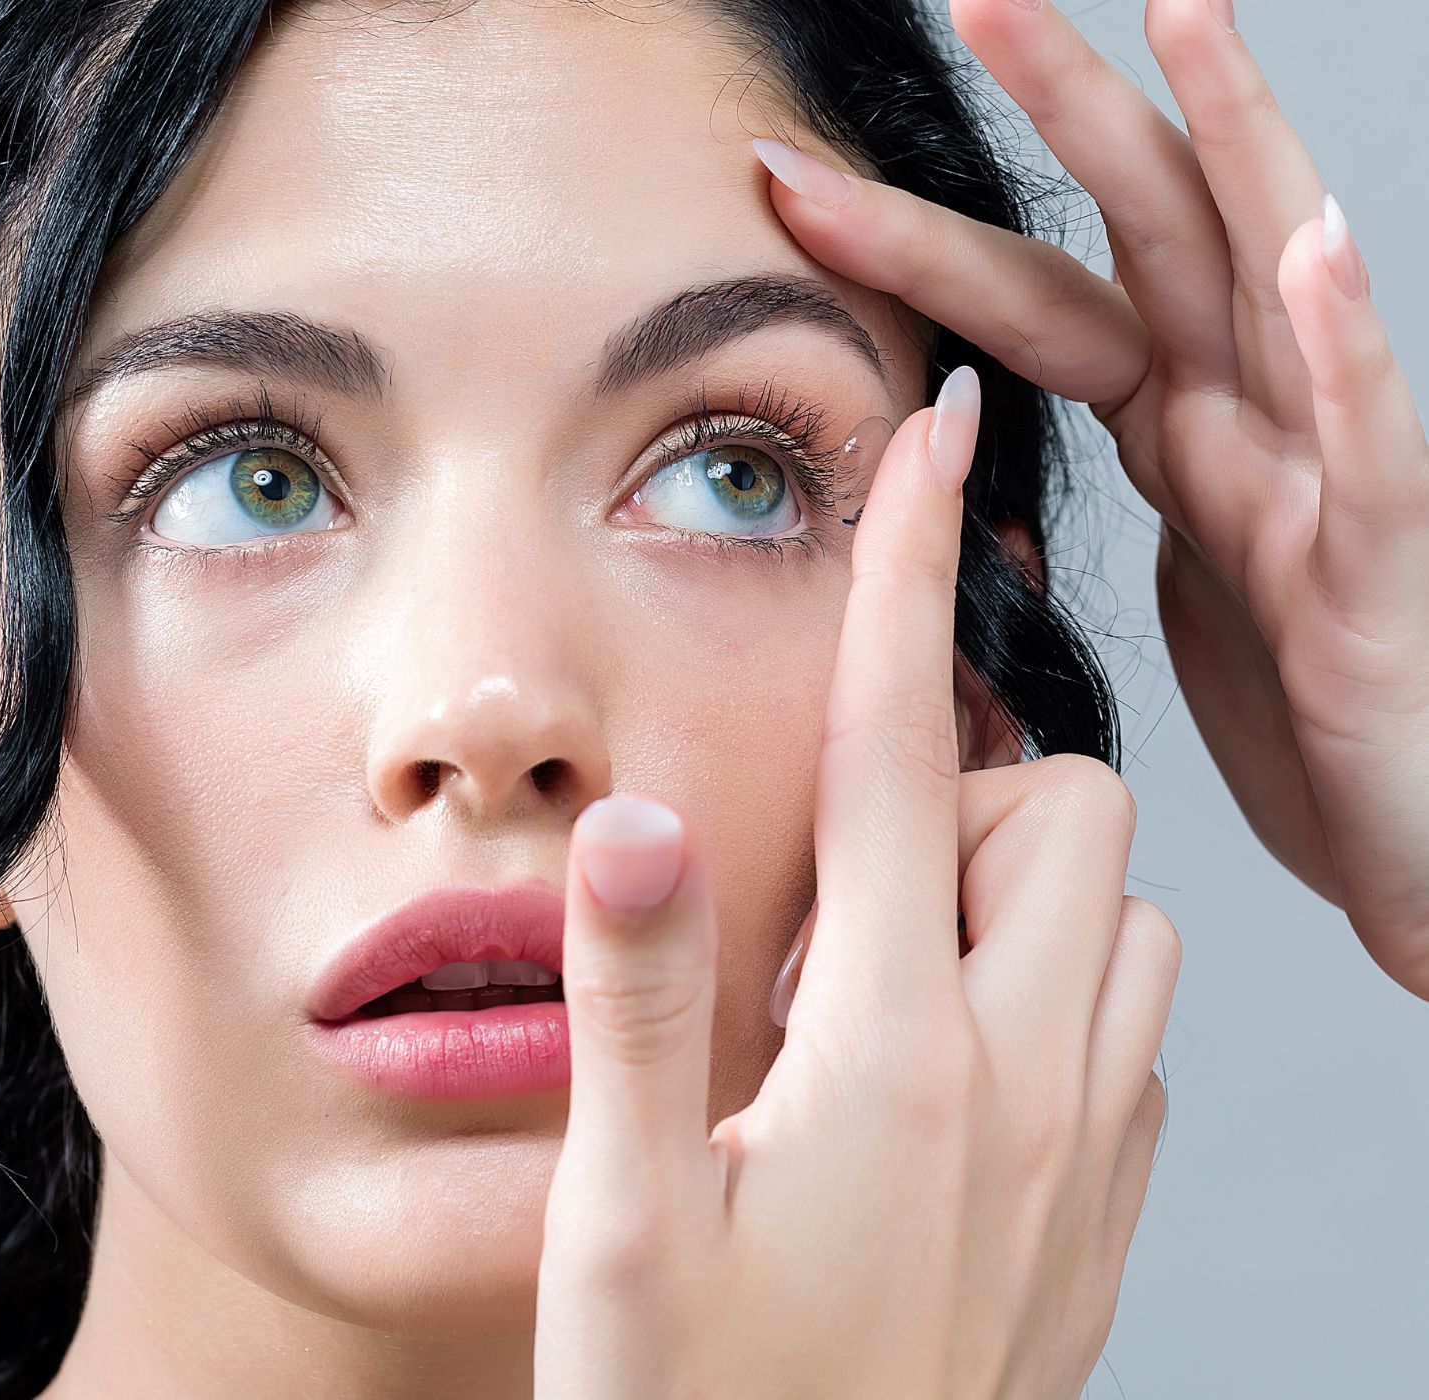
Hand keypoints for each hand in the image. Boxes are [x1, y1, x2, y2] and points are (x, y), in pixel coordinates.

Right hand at [534, 368, 1181, 1399]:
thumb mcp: (620, 1213)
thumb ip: (638, 996)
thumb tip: (640, 813)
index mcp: (887, 1050)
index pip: (910, 756)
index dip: (901, 581)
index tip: (926, 443)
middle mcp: (1023, 1080)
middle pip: (1068, 813)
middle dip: (974, 780)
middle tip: (839, 865)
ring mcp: (1085, 1155)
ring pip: (1122, 921)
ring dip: (1020, 894)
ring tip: (879, 973)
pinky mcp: (1103, 1220)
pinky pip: (1130, 1035)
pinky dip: (1055, 995)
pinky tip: (936, 1074)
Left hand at [749, 0, 1428, 995]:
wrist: (1417, 832)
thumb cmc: (1307, 705)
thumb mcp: (1170, 577)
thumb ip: (1093, 491)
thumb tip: (968, 447)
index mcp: (1178, 425)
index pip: (1037, 297)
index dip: (920, 236)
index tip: (788, 177)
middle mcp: (1250, 417)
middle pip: (1151, 233)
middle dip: (1070, 108)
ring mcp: (1322, 473)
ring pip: (1275, 283)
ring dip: (1232, 144)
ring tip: (1182, 17)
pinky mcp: (1378, 562)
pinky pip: (1367, 440)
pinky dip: (1344, 344)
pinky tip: (1314, 249)